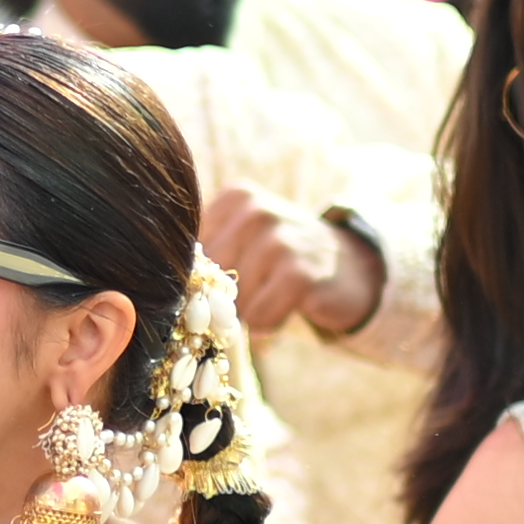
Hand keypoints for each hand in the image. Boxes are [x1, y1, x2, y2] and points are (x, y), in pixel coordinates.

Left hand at [205, 187, 380, 341]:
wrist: (349, 267)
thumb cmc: (283, 259)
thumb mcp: (244, 240)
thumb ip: (205, 253)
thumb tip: (173, 289)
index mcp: (236, 198)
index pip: (190, 255)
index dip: (204, 278)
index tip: (233, 275)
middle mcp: (255, 211)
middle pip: (207, 279)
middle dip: (224, 297)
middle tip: (258, 288)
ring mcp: (279, 241)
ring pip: (232, 301)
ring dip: (251, 311)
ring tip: (276, 294)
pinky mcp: (299, 275)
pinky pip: (258, 317)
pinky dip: (269, 324)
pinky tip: (288, 307)